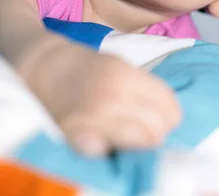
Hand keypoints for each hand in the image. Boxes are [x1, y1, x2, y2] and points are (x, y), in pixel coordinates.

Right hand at [21, 39, 180, 155]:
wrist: (44, 71)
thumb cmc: (87, 68)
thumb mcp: (122, 67)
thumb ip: (144, 90)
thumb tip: (168, 116)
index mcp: (125, 78)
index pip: (169, 108)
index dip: (169, 113)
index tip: (162, 115)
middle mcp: (111, 100)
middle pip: (157, 130)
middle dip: (156, 130)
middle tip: (145, 126)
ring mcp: (93, 124)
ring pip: (141, 146)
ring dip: (140, 143)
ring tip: (130, 136)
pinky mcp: (77, 143)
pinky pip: (112, 156)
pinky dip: (115, 152)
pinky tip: (110, 142)